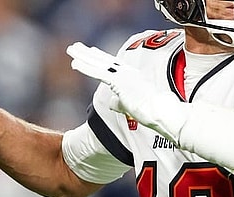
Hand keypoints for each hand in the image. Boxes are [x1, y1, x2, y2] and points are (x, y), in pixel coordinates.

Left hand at [66, 42, 187, 142]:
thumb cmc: (154, 112)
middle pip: (104, 60)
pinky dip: (85, 67)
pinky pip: (98, 72)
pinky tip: (74, 64)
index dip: (101, 58)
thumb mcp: (134, 105)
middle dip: (88, 53)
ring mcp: (123, 76)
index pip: (114, 64)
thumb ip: (120, 102)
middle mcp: (127, 73)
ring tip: (71, 49)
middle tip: (75, 46)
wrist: (163, 112)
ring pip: (98, 63)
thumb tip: (110, 103)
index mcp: (134, 76)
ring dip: (83, 56)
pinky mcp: (119, 82)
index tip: (91, 51)